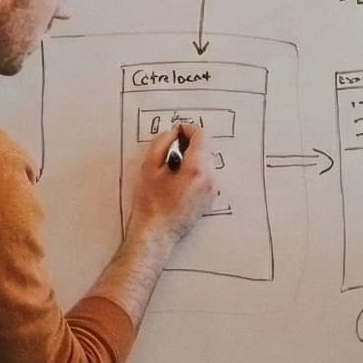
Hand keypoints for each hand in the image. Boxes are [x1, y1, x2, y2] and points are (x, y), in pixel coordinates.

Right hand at [126, 121, 218, 240]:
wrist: (157, 233)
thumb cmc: (151, 203)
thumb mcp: (149, 167)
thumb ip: (162, 143)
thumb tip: (173, 133)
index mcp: (196, 169)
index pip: (201, 136)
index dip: (187, 129)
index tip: (176, 131)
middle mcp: (209, 179)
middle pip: (205, 148)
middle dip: (188, 145)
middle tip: (170, 151)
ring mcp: (212, 190)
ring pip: (205, 162)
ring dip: (191, 158)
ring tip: (172, 170)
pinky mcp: (210, 198)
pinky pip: (205, 175)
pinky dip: (194, 171)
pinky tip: (178, 182)